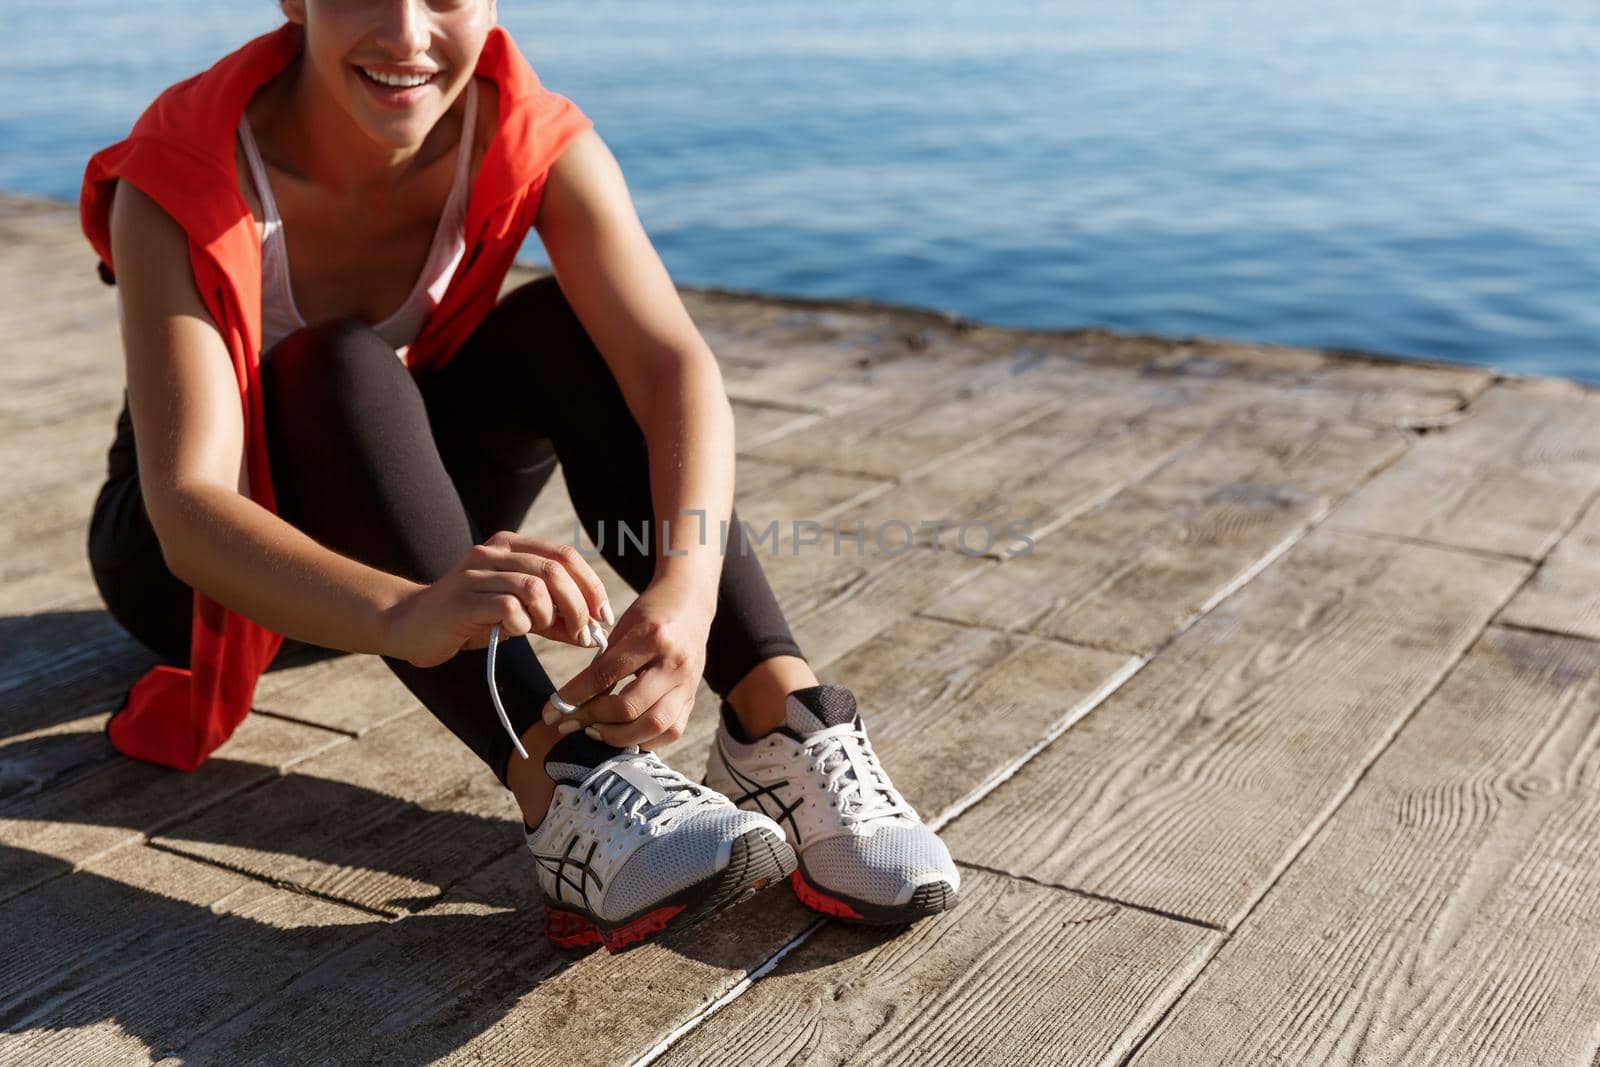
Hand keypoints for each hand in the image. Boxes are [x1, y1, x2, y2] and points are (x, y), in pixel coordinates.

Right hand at [382, 531, 610, 668]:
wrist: (411, 626)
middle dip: (578, 604)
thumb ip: (554, 620)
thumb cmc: (469, 619)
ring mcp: (475, 573)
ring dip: (551, 615)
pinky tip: (516, 632)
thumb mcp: (518, 615)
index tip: (603, 615)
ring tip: (544, 630)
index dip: (591, 584)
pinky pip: (509, 607)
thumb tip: (593, 634)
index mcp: (510, 545)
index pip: (564, 555)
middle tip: (584, 632)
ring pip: (535, 586)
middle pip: (554, 569)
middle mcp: (493, 551)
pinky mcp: (462, 599)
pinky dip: (523, 624)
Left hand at [541, 574, 714, 749]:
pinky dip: (644, 740)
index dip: (574, 696)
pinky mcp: (693, 699)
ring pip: (654, 726)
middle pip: (630, 707)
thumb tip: (571, 704)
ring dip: (619, 736)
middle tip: (570, 724)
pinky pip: (671, 732)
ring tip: (595, 731)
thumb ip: (602, 666)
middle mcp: (674, 663)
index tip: (551, 712)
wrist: (691, 604)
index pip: (606, 675)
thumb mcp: (622, 629)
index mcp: (653, 637)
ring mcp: (688, 684)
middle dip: (593, 720)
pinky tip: (624, 734)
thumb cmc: (650, 613)